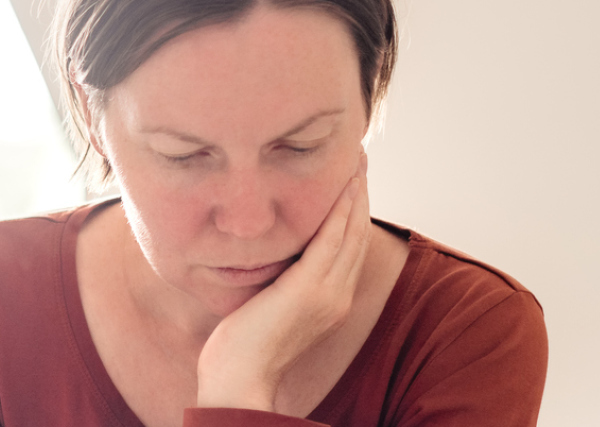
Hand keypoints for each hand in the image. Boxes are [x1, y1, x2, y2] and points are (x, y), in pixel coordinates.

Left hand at [195, 153, 370, 411]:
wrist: (238, 379)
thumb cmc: (240, 347)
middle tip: (361, 160)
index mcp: (331, 301)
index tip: (352, 181)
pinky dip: (339, 211)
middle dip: (361, 195)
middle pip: (357, 235)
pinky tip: (342, 186)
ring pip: (350, 232)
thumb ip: (277, 280)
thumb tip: (269, 256)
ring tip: (357, 162)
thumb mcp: (267, 305)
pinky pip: (331, 240)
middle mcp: (337, 296)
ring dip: (355, 194)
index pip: (348, 247)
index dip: (354, 212)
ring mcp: (327, 294)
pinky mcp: (309, 290)